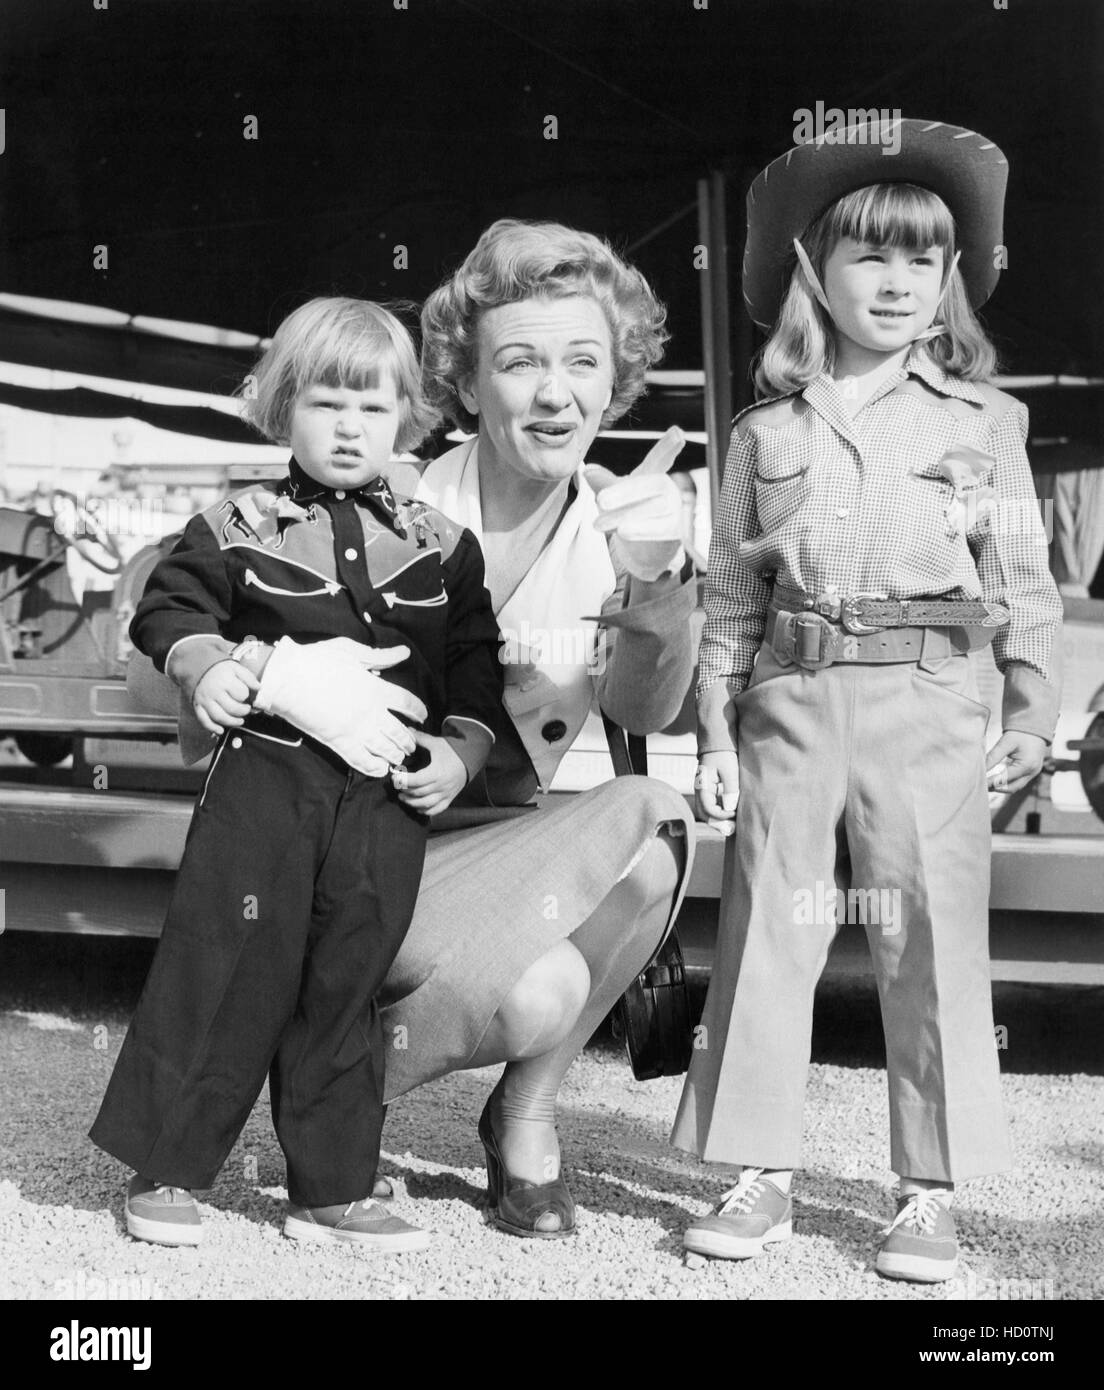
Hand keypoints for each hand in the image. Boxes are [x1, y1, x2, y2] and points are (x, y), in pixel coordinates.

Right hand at [192, 660, 260, 735]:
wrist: (198, 668)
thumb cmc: (220, 670)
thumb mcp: (235, 668)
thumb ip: (248, 677)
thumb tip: (259, 688)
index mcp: (225, 680)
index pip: (241, 694)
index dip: (247, 697)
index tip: (248, 698)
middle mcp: (213, 691)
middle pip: (232, 708)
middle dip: (243, 712)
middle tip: (246, 710)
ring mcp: (205, 700)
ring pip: (219, 717)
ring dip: (232, 722)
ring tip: (240, 721)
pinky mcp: (198, 707)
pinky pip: (204, 721)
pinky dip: (213, 728)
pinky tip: (221, 730)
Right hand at [254, 636, 426, 775]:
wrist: (287, 678)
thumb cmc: (317, 660)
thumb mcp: (351, 652)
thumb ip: (380, 656)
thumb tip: (404, 652)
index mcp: (376, 688)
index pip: (408, 703)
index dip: (418, 711)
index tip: (422, 717)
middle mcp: (372, 712)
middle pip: (399, 731)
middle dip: (408, 740)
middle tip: (411, 745)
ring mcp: (356, 730)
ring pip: (385, 748)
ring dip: (395, 754)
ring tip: (398, 757)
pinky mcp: (338, 742)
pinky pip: (362, 761)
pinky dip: (374, 767)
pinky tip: (381, 770)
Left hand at [393, 730, 467, 816]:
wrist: (471, 759)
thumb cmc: (452, 751)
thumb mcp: (436, 743)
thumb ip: (420, 738)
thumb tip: (406, 730)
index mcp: (437, 772)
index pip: (415, 781)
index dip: (402, 780)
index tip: (395, 776)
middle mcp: (441, 786)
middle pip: (418, 793)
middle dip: (404, 790)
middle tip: (397, 785)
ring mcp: (445, 794)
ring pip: (425, 804)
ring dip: (411, 802)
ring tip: (402, 797)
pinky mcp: (449, 798)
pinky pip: (436, 809)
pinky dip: (425, 811)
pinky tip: (417, 806)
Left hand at [589, 426, 687, 580]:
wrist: (641, 552)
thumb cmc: (629, 516)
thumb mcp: (614, 497)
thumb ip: (603, 483)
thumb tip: (589, 470)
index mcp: (652, 476)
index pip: (661, 458)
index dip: (668, 446)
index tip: (677, 432)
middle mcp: (667, 490)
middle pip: (653, 483)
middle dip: (625, 491)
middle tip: (600, 501)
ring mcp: (674, 510)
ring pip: (655, 507)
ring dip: (625, 515)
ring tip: (599, 524)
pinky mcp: (675, 532)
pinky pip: (660, 529)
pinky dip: (640, 530)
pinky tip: (623, 532)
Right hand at [696, 751, 739, 835]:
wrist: (718, 740)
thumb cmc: (724, 754)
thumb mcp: (730, 771)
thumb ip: (730, 790)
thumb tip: (730, 808)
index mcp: (702, 786)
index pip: (708, 809)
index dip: (721, 816)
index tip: (735, 814)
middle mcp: (700, 790)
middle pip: (704, 814)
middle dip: (717, 823)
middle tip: (732, 828)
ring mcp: (704, 789)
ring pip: (707, 810)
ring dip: (718, 818)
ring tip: (733, 823)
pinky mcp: (709, 787)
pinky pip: (712, 803)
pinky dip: (720, 810)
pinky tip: (731, 811)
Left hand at [986, 730, 1047, 794]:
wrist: (1035, 728)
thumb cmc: (1020, 733)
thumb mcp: (1005, 743)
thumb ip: (993, 756)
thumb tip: (980, 769)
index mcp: (1027, 765)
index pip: (1005, 778)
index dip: (991, 782)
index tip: (979, 782)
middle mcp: (1032, 772)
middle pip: (1011, 787)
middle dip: (996, 788)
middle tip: (981, 786)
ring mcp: (1033, 774)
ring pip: (1015, 787)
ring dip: (1000, 787)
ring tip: (986, 784)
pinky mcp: (1031, 772)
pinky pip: (1018, 782)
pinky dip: (1006, 783)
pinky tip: (994, 780)